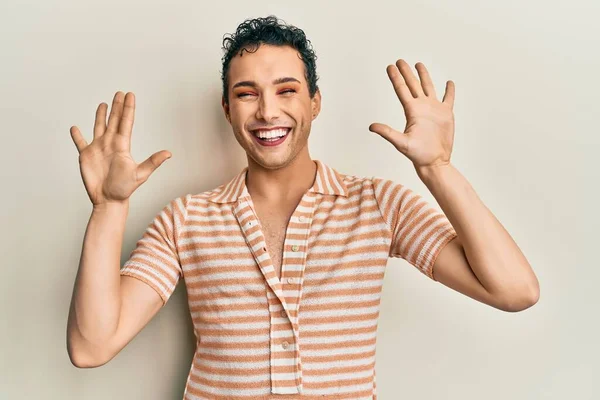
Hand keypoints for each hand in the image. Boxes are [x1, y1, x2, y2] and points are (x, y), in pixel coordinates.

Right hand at [70, 92, 171, 206]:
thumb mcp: (140, 174)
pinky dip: (77, 136)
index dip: (128, 108)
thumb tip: (168, 153)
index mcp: (122, 146)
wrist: (108, 200)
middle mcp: (110, 144)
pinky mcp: (86, 156)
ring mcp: (98, 149)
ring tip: (103, 104)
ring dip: (101, 116)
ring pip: (99, 127)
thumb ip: (153, 162)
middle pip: (114, 121)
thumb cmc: (125, 189)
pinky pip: (80, 143)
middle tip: (120, 93)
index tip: (130, 95)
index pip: (126, 122)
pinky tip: (75, 128)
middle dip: (117, 107)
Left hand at [369, 59, 455, 171]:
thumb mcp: (401, 143)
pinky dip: (449, 91)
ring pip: (428, 87)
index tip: (390, 66)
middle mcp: (421, 107)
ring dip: (424, 76)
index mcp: (411, 111)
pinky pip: (448, 99)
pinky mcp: (446, 114)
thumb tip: (371, 126)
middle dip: (406, 72)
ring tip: (418, 64)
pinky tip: (449, 83)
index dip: (396, 78)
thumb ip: (387, 133)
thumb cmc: (418, 154)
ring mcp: (434, 110)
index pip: (402, 90)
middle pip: (412, 85)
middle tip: (400, 60)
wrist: (435, 161)